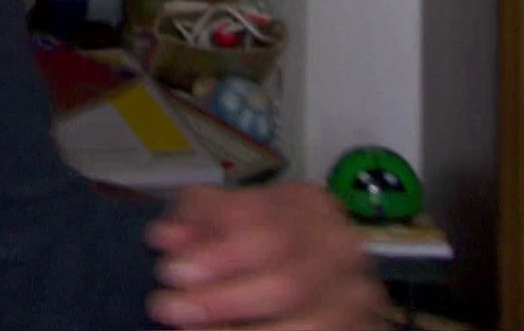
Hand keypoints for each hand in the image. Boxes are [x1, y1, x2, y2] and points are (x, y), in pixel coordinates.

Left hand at [144, 182, 388, 328]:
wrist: (314, 284)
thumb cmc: (264, 244)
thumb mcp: (231, 219)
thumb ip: (198, 221)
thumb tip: (166, 236)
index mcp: (308, 205)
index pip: (264, 227)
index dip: (214, 254)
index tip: (170, 270)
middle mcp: (340, 247)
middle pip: (285, 281)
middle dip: (221, 300)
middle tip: (169, 306)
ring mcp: (355, 295)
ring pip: (303, 323)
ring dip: (235, 330)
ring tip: (187, 328)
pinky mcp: (357, 326)